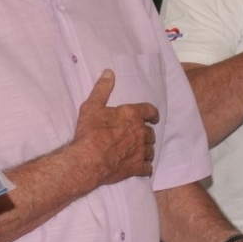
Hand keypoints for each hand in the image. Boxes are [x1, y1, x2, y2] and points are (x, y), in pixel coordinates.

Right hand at [74, 70, 157, 186]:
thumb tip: (109, 72)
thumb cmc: (90, 131)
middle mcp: (140, 132)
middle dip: (146, 134)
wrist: (89, 159)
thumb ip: (102, 89)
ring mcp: (140, 151)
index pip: (150, 111)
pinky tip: (142, 168)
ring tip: (140, 152)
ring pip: (150, 150)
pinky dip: (146, 168)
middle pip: (150, 133)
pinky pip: (147, 168)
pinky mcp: (137, 167)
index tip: (153, 117)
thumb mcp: (92, 106)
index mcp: (132, 115)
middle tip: (140, 136)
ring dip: (146, 150)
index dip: (152, 114)